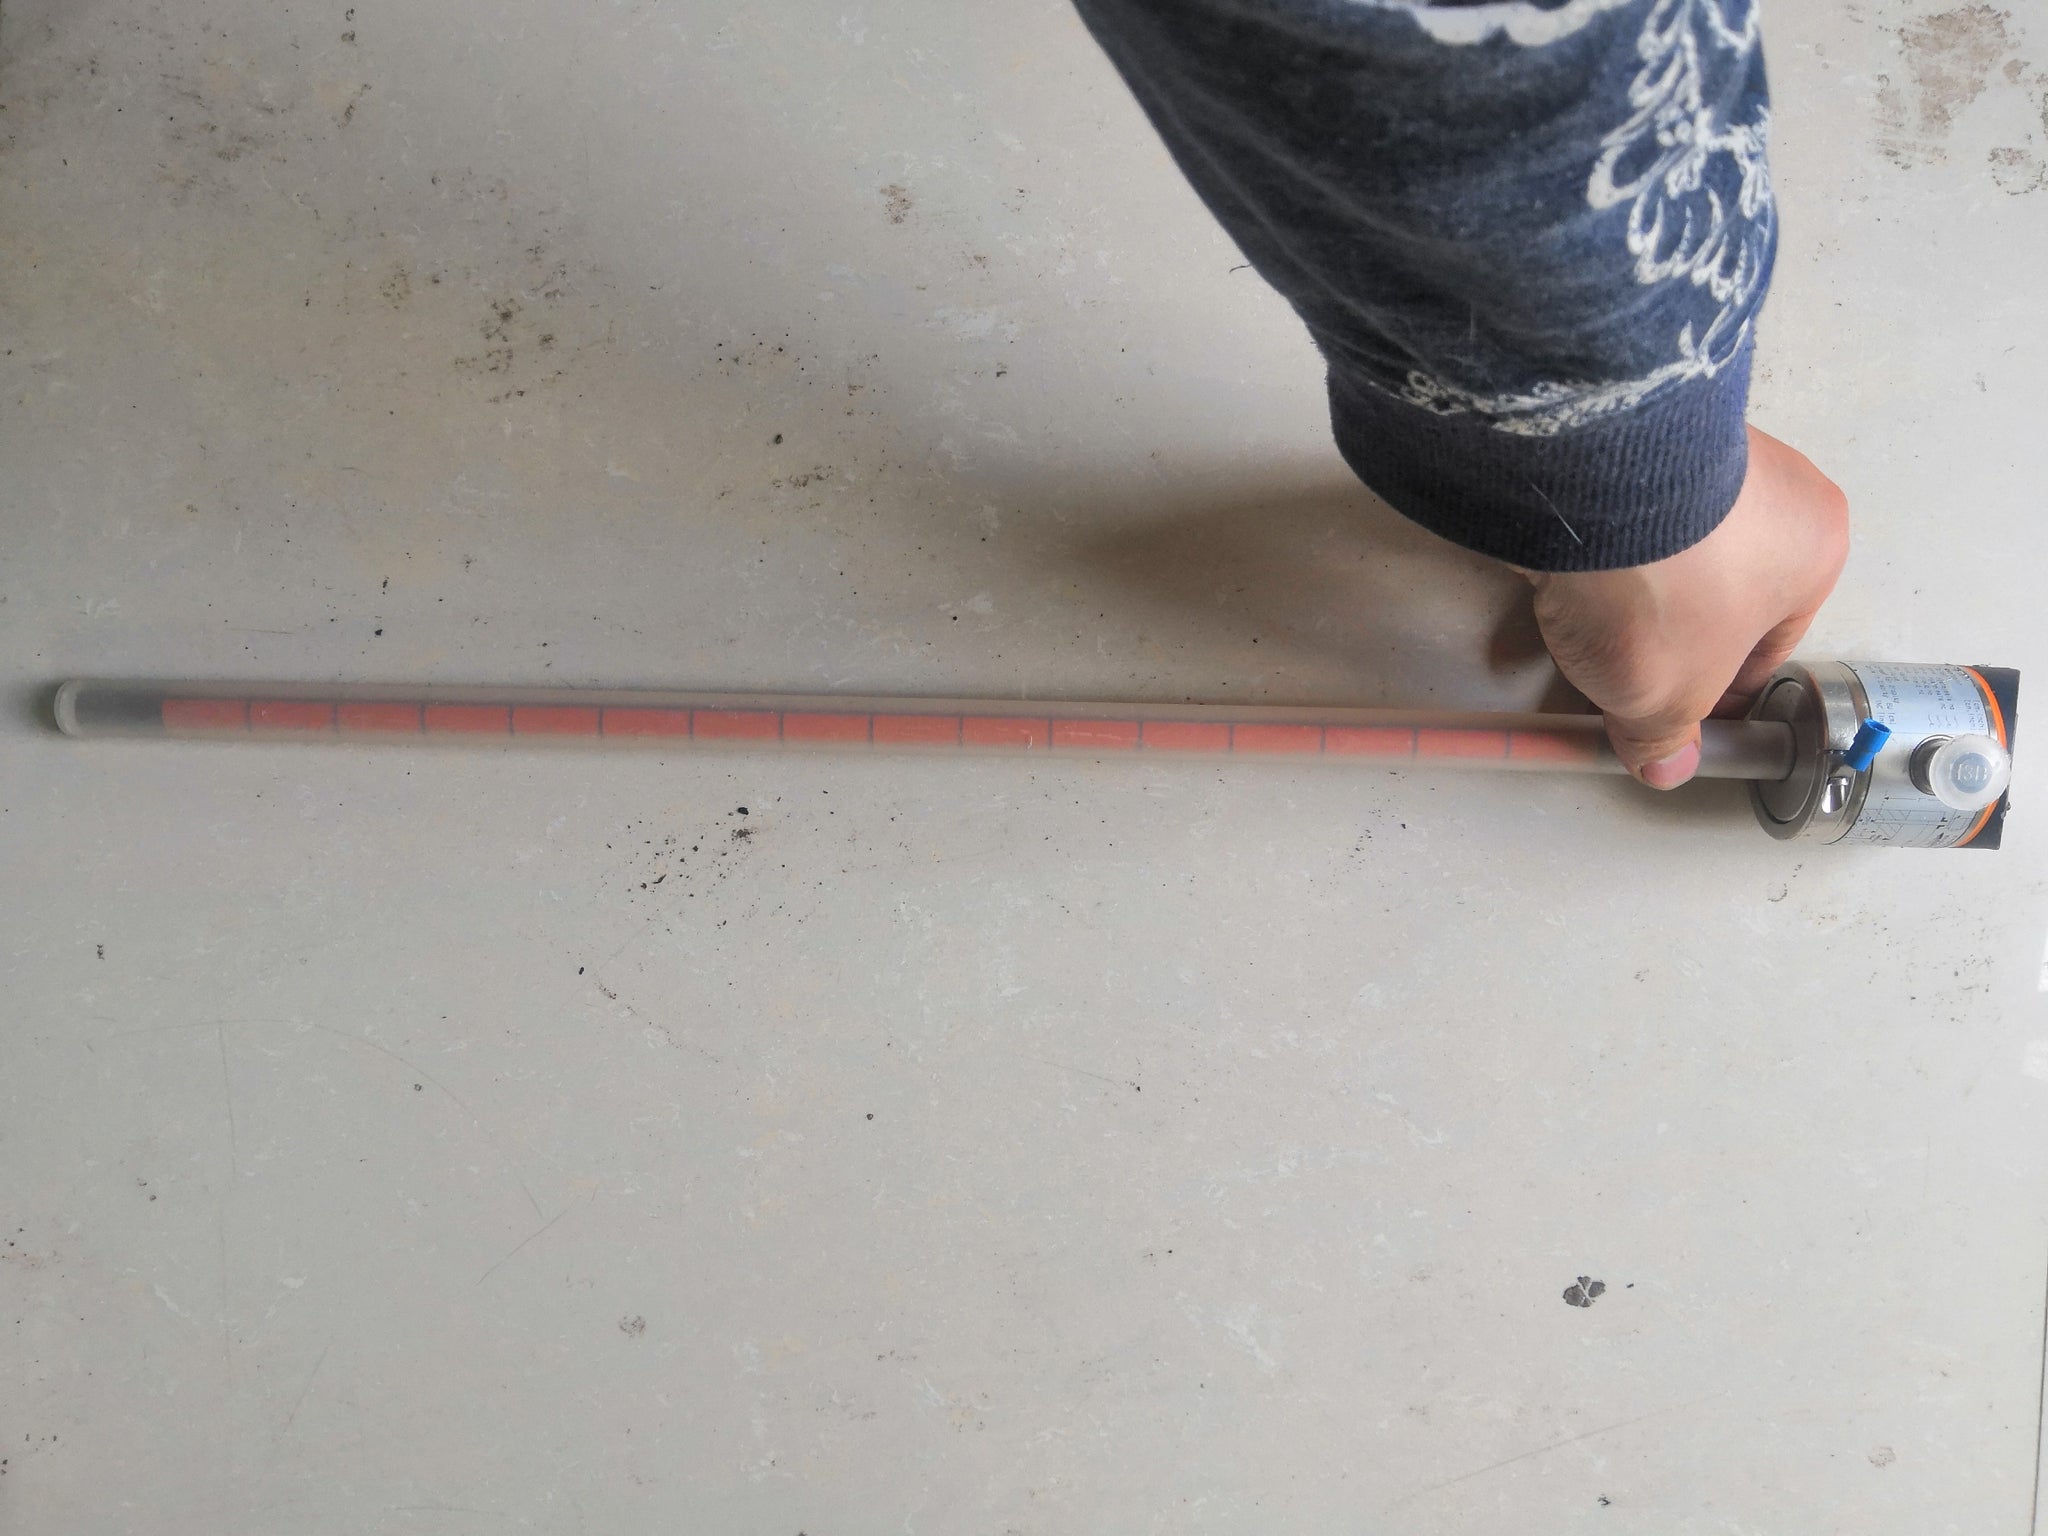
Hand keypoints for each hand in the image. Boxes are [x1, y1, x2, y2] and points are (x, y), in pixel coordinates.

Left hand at [1528, 426, 1849, 787]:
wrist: (1594, 484)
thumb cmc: (1669, 590)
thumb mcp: (1671, 694)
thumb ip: (1667, 735)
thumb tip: (1664, 766)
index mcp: (1815, 546)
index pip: (1770, 643)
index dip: (1719, 692)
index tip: (1681, 715)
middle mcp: (1771, 487)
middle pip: (1714, 591)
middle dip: (1667, 637)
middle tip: (1621, 673)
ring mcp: (1702, 451)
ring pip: (1662, 552)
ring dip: (1623, 593)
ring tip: (1579, 626)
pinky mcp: (1629, 438)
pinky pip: (1613, 515)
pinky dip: (1589, 550)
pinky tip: (1557, 578)